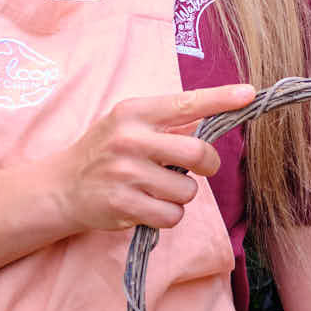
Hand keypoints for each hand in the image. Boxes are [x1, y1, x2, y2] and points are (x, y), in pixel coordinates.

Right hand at [46, 84, 254, 233]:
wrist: (61, 186)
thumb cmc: (105, 151)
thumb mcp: (128, 124)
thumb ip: (166, 122)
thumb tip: (213, 120)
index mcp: (134, 112)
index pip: (186, 103)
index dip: (221, 99)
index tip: (249, 94)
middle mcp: (130, 139)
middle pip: (197, 152)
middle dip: (207, 165)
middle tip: (197, 169)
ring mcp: (126, 173)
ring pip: (187, 191)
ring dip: (180, 195)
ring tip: (154, 189)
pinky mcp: (124, 205)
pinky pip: (172, 216)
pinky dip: (167, 216)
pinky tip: (147, 206)